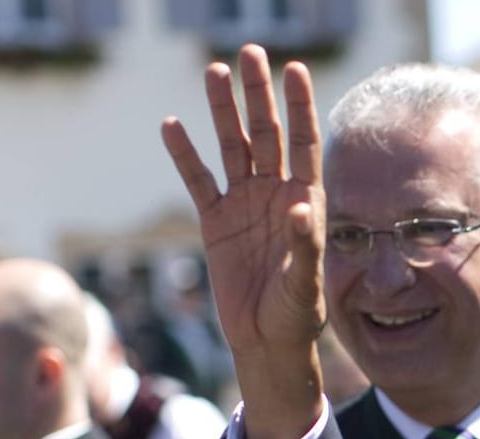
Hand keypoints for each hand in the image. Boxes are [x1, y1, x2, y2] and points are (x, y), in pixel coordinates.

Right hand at [160, 43, 325, 438]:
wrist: (266, 343)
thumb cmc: (297, 316)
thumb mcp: (306, 283)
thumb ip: (306, 245)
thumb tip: (300, 208)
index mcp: (305, 202)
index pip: (304, 144)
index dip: (299, 107)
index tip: (295, 69)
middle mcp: (275, 195)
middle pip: (266, 134)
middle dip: (259, 95)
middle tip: (249, 53)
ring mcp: (244, 206)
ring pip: (231, 148)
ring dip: (223, 111)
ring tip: (215, 72)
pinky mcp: (215, 223)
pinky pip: (198, 180)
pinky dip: (185, 155)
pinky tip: (173, 125)